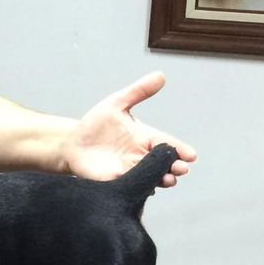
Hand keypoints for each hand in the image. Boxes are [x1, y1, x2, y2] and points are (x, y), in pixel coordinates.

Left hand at [63, 72, 195, 187]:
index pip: (167, 144)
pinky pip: (133, 188)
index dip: (180, 150)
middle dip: (175, 167)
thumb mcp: (117, 103)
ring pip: (152, 178)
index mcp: (145, 137)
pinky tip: (148, 189)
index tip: (192, 155)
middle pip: (164, 164)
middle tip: (181, 169)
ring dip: (162, 180)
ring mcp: (131, 170)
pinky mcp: (117, 182)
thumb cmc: (96, 124)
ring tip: (168, 180)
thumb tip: (160, 75)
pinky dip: (142, 189)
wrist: (72, 143)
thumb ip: (138, 92)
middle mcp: (142, 156)